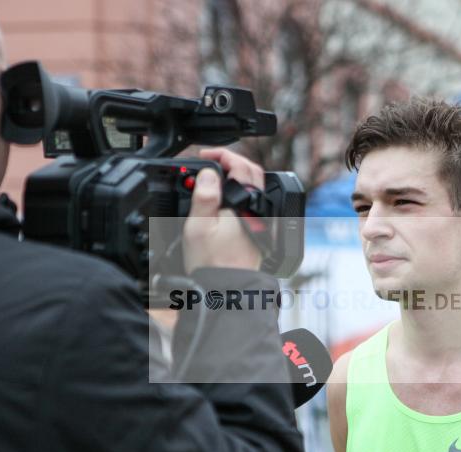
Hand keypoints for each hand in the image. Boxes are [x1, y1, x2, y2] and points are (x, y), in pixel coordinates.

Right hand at [182, 148, 264, 272]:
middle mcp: (258, 210)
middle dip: (232, 161)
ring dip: (238, 176)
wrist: (227, 288)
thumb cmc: (212, 262)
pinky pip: (254, 202)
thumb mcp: (198, 226)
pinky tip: (226, 199)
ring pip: (255, 187)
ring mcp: (261, 221)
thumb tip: (210, 173)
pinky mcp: (259, 231)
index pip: (240, 166)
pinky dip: (241, 192)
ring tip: (216, 178)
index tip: (205, 154)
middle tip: (211, 161)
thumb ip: (205, 197)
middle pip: (252, 173)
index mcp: (245, 204)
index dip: (221, 154)